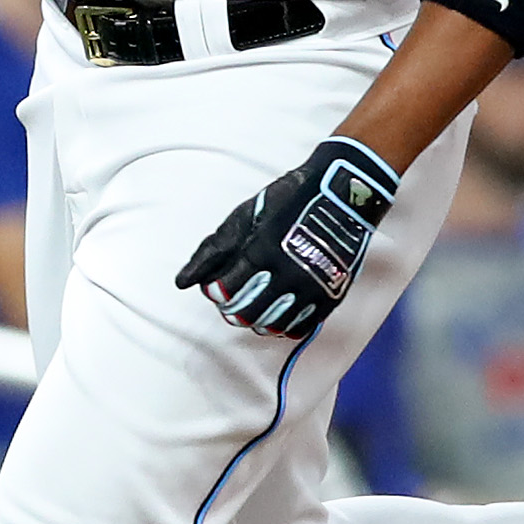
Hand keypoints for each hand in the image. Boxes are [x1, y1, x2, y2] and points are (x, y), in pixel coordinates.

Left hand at [175, 137, 399, 339]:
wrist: (342, 195)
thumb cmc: (285, 203)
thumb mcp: (243, 218)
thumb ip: (211, 252)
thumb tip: (181, 282)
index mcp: (261, 252)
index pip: (224, 292)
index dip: (216, 291)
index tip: (219, 285)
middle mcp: (287, 274)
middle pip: (244, 314)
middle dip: (232, 307)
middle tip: (234, 297)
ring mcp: (311, 287)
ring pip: (270, 325)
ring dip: (256, 318)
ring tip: (256, 303)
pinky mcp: (330, 297)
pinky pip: (299, 328)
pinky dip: (283, 324)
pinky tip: (278, 310)